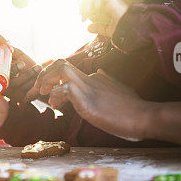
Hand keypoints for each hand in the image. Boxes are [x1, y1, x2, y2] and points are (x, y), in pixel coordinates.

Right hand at [0, 30, 40, 98]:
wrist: (42, 80)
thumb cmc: (25, 65)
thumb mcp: (16, 53)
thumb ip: (4, 43)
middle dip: (12, 69)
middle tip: (22, 64)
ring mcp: (5, 91)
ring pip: (12, 82)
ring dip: (26, 74)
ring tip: (37, 67)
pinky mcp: (16, 98)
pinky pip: (22, 90)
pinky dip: (31, 80)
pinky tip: (38, 72)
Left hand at [25, 60, 151, 141]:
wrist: (145, 116)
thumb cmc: (134, 110)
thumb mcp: (120, 91)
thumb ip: (108, 83)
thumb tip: (101, 74)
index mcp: (97, 78)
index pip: (69, 72)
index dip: (52, 79)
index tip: (44, 92)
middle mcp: (91, 78)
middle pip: (61, 64)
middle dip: (43, 74)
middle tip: (35, 90)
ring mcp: (89, 86)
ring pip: (60, 69)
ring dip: (45, 79)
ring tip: (40, 93)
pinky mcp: (87, 98)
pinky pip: (64, 88)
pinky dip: (55, 95)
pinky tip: (55, 106)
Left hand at [80, 0, 127, 37]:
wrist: (129, 30)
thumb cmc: (123, 31)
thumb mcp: (108, 30)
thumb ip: (98, 28)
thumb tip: (88, 28)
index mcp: (108, 10)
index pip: (93, 3)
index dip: (85, 9)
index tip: (82, 19)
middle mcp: (110, 3)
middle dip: (84, 4)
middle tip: (81, 14)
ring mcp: (112, 0)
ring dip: (89, 1)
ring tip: (88, 11)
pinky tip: (97, 8)